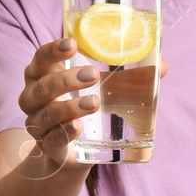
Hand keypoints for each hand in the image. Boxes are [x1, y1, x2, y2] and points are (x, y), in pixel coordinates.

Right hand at [16, 39, 170, 175]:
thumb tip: (162, 63)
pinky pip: (51, 139)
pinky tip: (77, 127)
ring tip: (94, 102)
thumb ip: (129, 76)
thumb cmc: (85, 107)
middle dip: (66, 79)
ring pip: (47, 113)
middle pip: (42, 86)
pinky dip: (64, 133)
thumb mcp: (104, 89)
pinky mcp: (48, 146)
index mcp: (43, 76)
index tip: (72, 43)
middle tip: (94, 74)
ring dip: (69, 106)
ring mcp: (38, 123)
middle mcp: (33, 98)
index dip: (52, 50)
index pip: (40, 59)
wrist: (73, 152)